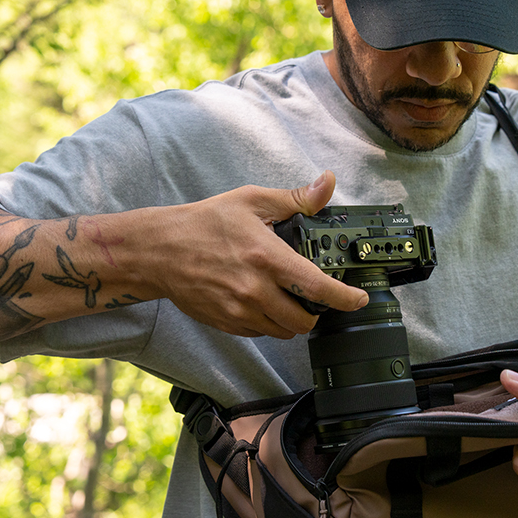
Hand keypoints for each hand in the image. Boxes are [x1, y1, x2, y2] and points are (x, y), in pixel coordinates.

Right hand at [147, 171, 367, 338]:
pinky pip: (261, 332)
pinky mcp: (227, 323)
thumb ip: (295, 199)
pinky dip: (269, 322)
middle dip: (316, 310)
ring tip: (286, 296)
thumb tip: (326, 184)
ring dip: (293, 318)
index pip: (318, 287)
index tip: (359, 299)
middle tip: (314, 295)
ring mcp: (239, 311)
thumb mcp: (251, 201)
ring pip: (284, 331)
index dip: (346, 298)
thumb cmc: (203, 224)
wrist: (158, 251)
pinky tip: (262, 300)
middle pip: (304, 319)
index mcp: (266, 258)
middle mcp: (255, 290)